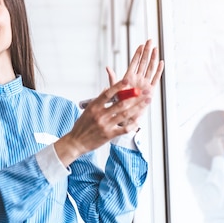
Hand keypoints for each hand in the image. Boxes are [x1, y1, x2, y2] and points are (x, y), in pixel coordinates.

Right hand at [54, 39, 163, 165]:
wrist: (76, 142)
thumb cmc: (82, 125)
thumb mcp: (87, 110)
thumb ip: (98, 100)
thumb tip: (107, 89)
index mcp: (94, 107)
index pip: (107, 94)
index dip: (118, 86)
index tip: (128, 80)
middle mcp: (100, 115)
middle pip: (120, 103)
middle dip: (135, 96)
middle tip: (145, 91)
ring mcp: (105, 125)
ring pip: (125, 115)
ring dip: (138, 107)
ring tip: (147, 101)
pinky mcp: (109, 135)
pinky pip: (124, 129)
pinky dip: (133, 124)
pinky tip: (140, 119)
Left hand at [106, 39, 164, 120]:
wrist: (125, 115)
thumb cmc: (119, 103)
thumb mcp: (114, 89)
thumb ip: (113, 78)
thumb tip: (107, 67)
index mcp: (129, 77)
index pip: (135, 63)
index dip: (138, 54)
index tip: (141, 44)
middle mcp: (138, 79)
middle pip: (144, 62)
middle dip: (147, 51)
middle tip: (150, 40)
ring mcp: (145, 83)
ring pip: (150, 68)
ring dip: (153, 58)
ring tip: (156, 48)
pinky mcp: (150, 90)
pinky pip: (155, 78)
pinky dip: (158, 70)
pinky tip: (161, 62)